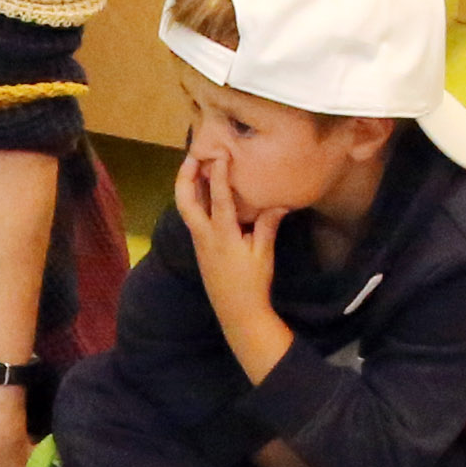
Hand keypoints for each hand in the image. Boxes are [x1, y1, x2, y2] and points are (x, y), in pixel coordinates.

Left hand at [179, 144, 282, 315]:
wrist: (236, 312)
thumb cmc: (252, 284)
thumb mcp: (263, 254)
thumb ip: (267, 226)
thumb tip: (280, 203)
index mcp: (221, 235)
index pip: (219, 198)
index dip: (219, 174)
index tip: (219, 154)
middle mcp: (204, 236)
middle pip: (185, 201)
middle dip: (185, 176)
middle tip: (193, 156)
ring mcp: (199, 242)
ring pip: (186, 209)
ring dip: (188, 186)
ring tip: (195, 167)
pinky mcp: (201, 248)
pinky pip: (193, 218)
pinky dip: (195, 200)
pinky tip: (204, 193)